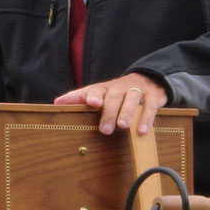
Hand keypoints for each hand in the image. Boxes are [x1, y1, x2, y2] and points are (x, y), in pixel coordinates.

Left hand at [53, 71, 168, 135]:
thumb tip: (57, 103)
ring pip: (132, 99)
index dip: (94, 96)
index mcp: (105, 88)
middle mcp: (120, 88)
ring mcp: (137, 91)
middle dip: (110, 112)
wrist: (148, 79)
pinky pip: (150, 106)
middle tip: (105, 129)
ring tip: (123, 126)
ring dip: (127, 113)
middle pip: (115, 97)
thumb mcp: (99, 93)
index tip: (92, 103)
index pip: (98, 90)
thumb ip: (79, 98)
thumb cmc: (117, 92)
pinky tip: (141, 131)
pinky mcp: (153, 96)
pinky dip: (146, 118)